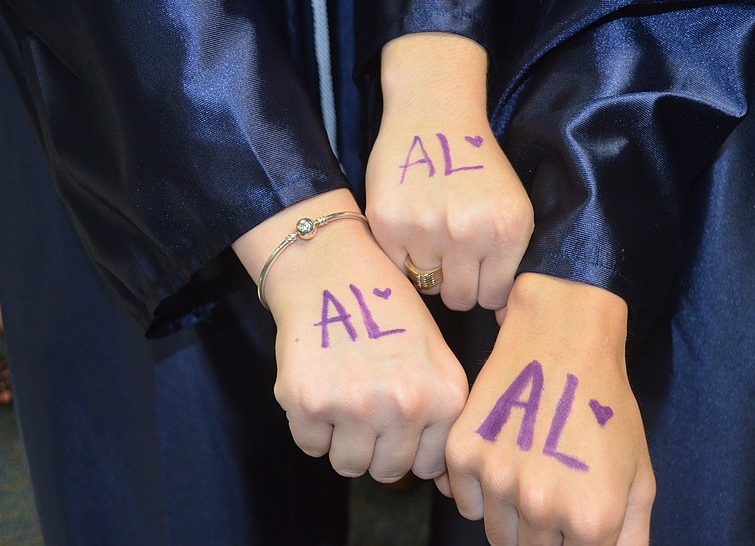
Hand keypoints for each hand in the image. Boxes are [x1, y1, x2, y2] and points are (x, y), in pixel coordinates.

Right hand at [233, 189, 468, 482]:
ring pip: (348, 465)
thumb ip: (441, 415)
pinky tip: (322, 383)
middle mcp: (404, 405)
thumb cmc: (386, 309)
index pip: (429, 464)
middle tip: (367, 406)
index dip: (410, 444)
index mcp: (444, 395)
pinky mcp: (307, 403)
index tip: (398, 421)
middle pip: (387, 470)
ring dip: (343, 441)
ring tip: (345, 396)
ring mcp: (355, 406)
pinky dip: (312, 425)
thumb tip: (447, 486)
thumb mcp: (433, 353)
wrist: (329, 268)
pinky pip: (311, 446)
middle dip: (376, 447)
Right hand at [366, 33, 532, 311]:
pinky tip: (410, 227)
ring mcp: (427, 230)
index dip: (485, 286)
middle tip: (452, 254)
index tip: (479, 270)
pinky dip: (403, 256)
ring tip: (431, 234)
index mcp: (508, 229)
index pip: (496, 296)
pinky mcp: (389, 225)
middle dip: (458, 283)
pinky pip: (398, 270)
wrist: (434, 114)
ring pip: (429, 286)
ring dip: (430, 269)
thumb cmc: (475, 163)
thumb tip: (503, 318)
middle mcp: (469, 233)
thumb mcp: (510, 206)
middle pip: (462, 299)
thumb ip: (510, 258)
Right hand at [442, 274, 654, 544]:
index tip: (573, 520)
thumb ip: (630, 539)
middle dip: (545, 533)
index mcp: (591, 518)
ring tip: (532, 470)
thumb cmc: (605, 406)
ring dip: (513, 516)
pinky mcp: (463, 454)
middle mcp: (541, 505)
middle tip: (554, 489)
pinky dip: (481, 493)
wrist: (563, 339)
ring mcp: (497, 480)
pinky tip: (504, 458)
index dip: (576, 540)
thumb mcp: (637, 476)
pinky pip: (466, 503)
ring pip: (498, 534)